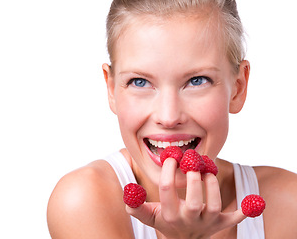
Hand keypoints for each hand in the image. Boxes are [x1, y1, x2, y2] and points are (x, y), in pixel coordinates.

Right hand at [126, 158, 245, 238]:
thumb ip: (136, 206)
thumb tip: (128, 192)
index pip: (166, 192)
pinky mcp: (221, 223)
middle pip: (194, 201)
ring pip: (214, 206)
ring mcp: (207, 222)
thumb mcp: (150, 216)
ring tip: (207, 169)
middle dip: (193, 180)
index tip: (171, 157)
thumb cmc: (166, 222)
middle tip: (191, 162)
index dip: (168, 172)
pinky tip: (253, 201)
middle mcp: (189, 220)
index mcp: (170, 215)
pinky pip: (235, 218)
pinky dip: (245, 211)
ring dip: (213, 187)